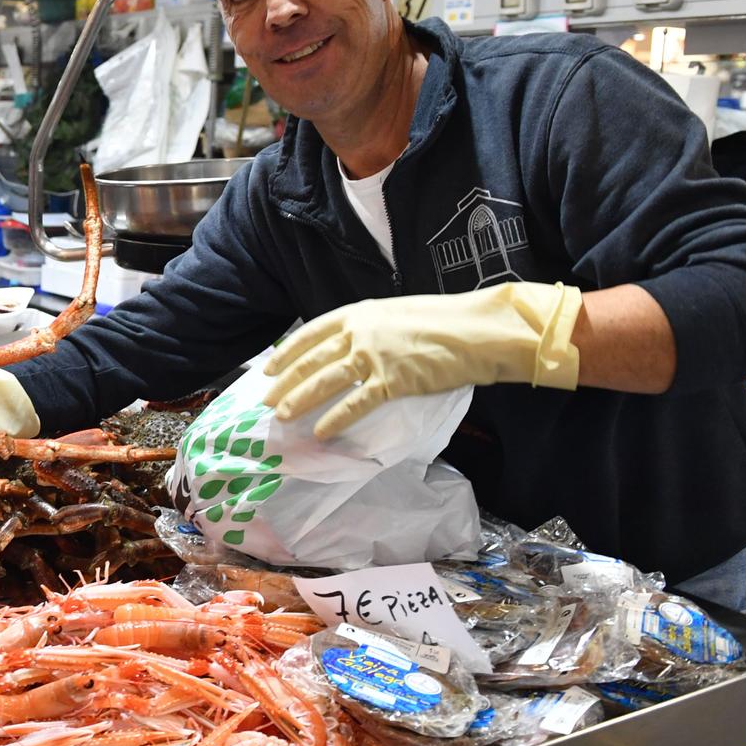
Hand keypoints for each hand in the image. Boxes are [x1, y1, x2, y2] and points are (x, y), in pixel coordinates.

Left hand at [262, 282, 582, 439]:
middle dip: (285, 382)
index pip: (310, 333)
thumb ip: (369, 329)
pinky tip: (320, 432)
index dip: (286, 353)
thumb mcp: (395, 315)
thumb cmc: (444, 321)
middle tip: (266, 401)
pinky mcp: (393, 381)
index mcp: (359, 313)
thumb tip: (349, 347)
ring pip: (325, 381)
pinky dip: (335, 419)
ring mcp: (374, 356)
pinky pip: (356, 404)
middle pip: (311, 360)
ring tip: (282, 417)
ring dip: (300, 400)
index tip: (268, 369)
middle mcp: (360, 332)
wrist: (478, 330)